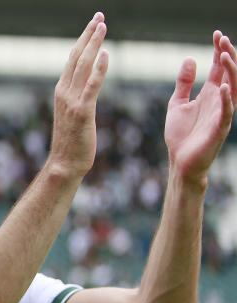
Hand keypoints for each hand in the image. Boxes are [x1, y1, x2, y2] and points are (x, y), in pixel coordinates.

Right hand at [47, 13, 109, 178]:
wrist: (64, 164)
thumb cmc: (72, 142)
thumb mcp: (73, 114)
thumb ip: (78, 98)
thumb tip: (86, 88)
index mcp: (62, 91)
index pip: (73, 59)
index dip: (84, 40)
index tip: (94, 24)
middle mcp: (64, 92)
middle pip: (77, 57)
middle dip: (88, 35)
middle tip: (99, 16)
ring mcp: (72, 101)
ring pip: (83, 66)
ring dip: (93, 44)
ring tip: (102, 26)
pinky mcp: (82, 112)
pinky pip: (91, 86)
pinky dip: (98, 69)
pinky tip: (105, 54)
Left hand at [165, 31, 236, 187]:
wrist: (180, 161)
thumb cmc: (181, 135)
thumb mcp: (177, 103)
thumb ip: (184, 83)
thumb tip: (189, 59)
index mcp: (210, 94)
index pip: (218, 68)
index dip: (219, 51)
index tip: (217, 35)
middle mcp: (219, 101)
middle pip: (229, 73)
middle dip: (228, 56)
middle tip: (223, 39)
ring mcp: (222, 113)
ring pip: (233, 88)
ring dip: (230, 72)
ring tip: (224, 56)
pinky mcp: (220, 128)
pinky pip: (227, 112)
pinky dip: (227, 99)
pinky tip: (224, 86)